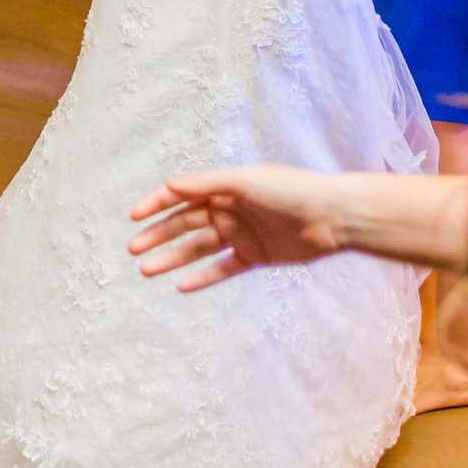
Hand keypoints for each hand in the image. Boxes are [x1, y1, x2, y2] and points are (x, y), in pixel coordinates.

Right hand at [126, 166, 355, 292]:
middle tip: (133, 250)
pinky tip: (181, 286)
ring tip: (146, 270)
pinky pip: (222, 268)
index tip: (133, 217)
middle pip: (185, 225)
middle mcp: (229, 210)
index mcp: (225, 188)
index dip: (157, 204)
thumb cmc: (291, 190)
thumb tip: (170, 184)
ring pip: (198, 249)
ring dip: (172, 258)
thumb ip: (207, 185)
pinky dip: (202, 277)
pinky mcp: (255, 257)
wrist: (334, 217)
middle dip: (158, 235)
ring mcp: (241, 234)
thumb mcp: (246, 182)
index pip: (182, 195)